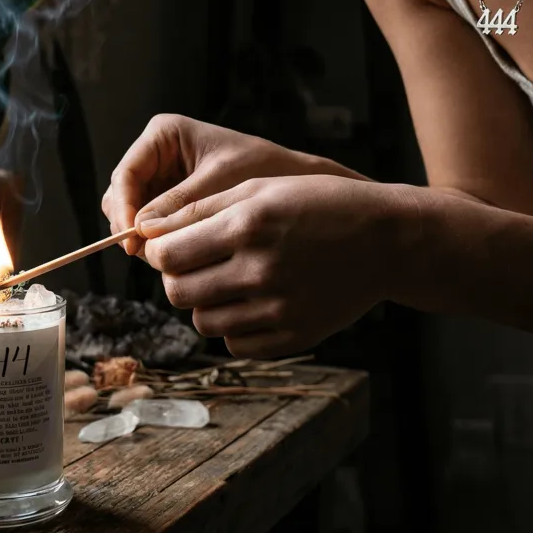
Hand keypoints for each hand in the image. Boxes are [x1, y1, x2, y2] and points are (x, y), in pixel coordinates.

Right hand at [102, 114, 356, 255]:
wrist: (296, 184)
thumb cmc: (266, 171)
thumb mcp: (221, 186)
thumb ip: (180, 206)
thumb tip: (140, 232)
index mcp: (164, 134)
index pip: (126, 173)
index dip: (124, 207)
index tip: (133, 239)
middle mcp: (156, 154)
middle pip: (121, 194)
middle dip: (129, 224)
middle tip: (146, 255)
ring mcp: (161, 179)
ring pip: (131, 212)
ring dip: (141, 236)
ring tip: (165, 256)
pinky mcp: (170, 203)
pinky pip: (149, 225)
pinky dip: (156, 241)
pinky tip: (176, 255)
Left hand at [140, 175, 409, 357]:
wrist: (386, 240)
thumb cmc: (318, 204)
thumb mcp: (259, 188)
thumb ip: (199, 209)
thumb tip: (146, 229)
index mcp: (248, 226)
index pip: (168, 254)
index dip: (159, 251)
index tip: (169, 246)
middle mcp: (261, 270)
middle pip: (178, 291)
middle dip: (176, 278)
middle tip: (195, 265)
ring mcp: (279, 308)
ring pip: (202, 321)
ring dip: (204, 303)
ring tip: (225, 281)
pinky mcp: (295, 335)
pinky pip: (235, 343)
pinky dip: (234, 327)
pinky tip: (251, 302)